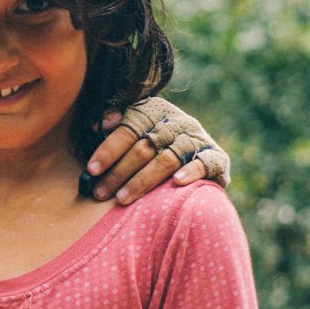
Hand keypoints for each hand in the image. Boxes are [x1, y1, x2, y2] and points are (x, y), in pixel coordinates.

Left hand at [84, 97, 230, 203]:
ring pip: (167, 158)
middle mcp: (179, 122)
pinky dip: (191, 172)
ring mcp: (199, 138)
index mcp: (156, 110)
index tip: (91, 170)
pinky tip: (176, 182)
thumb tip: (96, 125)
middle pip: (145, 147)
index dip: (109, 149)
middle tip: (100, 192)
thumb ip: (117, 123)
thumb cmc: (156, 143)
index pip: (128, 128)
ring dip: (143, 180)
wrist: (197, 151)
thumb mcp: (136, 127)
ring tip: (122, 197)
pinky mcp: (218, 157)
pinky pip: (205, 163)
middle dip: (119, 172)